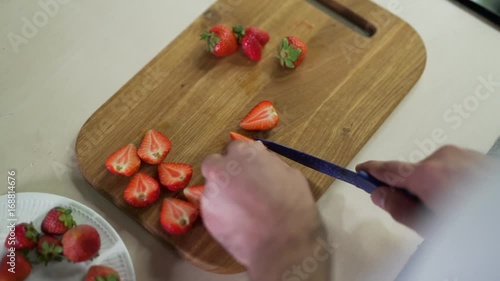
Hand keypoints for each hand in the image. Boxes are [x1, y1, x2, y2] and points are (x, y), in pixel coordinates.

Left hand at [201, 141, 329, 280]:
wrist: (283, 245)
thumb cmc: (293, 206)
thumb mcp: (290, 174)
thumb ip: (268, 161)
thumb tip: (259, 154)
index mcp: (243, 153)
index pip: (235, 149)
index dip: (243, 161)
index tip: (250, 171)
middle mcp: (222, 168)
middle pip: (215, 163)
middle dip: (224, 172)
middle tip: (239, 188)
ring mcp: (211, 192)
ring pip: (212, 188)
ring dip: (223, 194)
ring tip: (242, 211)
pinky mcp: (206, 215)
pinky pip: (212, 208)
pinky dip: (221, 213)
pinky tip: (238, 224)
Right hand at [356, 145, 498, 233]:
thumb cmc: (474, 224)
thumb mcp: (429, 225)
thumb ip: (399, 208)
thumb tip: (380, 195)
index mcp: (426, 174)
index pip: (388, 169)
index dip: (370, 171)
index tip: (359, 171)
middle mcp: (442, 158)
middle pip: (412, 172)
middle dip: (411, 189)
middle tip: (421, 212)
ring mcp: (461, 155)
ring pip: (433, 170)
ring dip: (433, 185)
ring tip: (450, 208)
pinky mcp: (475, 157)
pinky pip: (452, 167)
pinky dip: (450, 180)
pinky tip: (462, 199)